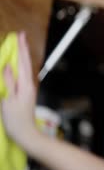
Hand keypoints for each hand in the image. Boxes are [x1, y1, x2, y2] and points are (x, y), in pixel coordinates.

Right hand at [1, 32, 40, 147]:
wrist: (26, 133)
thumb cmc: (16, 120)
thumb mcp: (9, 100)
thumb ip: (9, 82)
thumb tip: (8, 66)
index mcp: (25, 84)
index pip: (22, 62)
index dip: (21, 48)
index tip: (20, 36)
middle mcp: (29, 84)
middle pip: (25, 63)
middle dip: (23, 49)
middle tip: (20, 36)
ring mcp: (28, 89)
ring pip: (25, 68)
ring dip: (21, 56)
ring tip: (19, 46)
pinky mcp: (26, 93)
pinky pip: (22, 75)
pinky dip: (20, 66)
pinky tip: (17, 65)